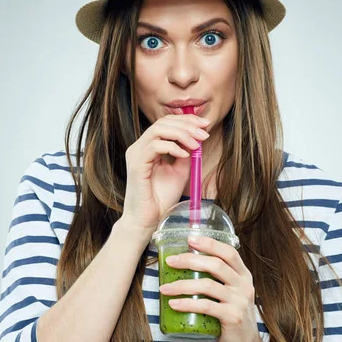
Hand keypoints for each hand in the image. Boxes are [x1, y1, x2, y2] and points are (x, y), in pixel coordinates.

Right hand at [121, 113, 210, 232]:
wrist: (148, 220)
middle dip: (187, 125)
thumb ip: (186, 153)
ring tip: (196, 144)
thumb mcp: (180, 171)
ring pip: (158, 129)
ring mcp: (136, 154)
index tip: (205, 125)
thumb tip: (197, 138)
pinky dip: (173, 147)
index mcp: (148, 147)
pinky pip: (155, 146)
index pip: (166, 123)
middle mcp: (139, 147)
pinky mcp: (136, 164)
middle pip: (163, 122)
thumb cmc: (161, 198)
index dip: (187, 120)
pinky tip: (184, 155)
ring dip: (182, 134)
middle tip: (204, 134)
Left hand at [159, 235, 264, 341]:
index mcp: (243, 276)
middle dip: (190, 260)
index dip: (209, 244)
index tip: (190, 239)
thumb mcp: (230, 294)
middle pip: (215, 265)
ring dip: (182, 285)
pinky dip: (186, 304)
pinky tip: (173, 304)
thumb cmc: (231, 318)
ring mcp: (240, 301)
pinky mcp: (233, 317)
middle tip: (170, 261)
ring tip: (165, 288)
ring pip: (207, 285)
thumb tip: (186, 265)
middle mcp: (244, 285)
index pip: (229, 252)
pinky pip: (206, 306)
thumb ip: (218, 280)